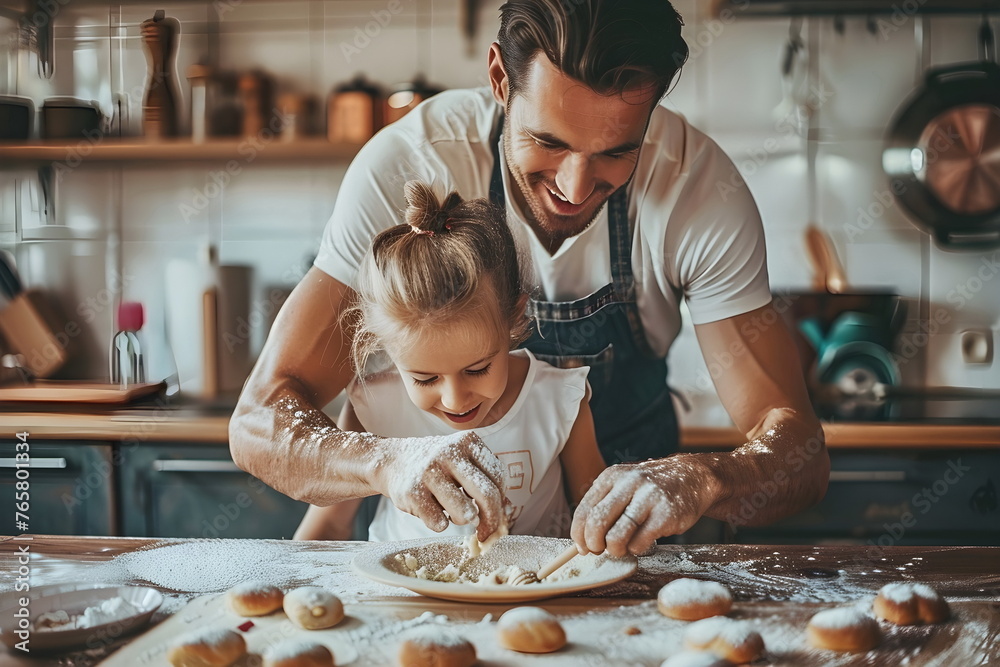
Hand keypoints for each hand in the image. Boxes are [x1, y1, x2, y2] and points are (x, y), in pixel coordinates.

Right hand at [374, 431, 506, 540]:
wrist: (391, 460)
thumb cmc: (435, 466)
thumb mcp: (461, 463)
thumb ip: (484, 482)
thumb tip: (508, 513)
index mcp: (467, 441)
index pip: (498, 476)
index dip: (501, 500)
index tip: (496, 513)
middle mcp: (450, 453)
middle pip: (487, 495)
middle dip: (491, 520)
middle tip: (486, 532)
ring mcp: (430, 472)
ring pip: (465, 513)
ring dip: (462, 520)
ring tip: (451, 512)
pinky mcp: (412, 492)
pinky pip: (440, 523)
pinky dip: (440, 523)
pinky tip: (432, 511)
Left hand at [571, 457, 719, 556]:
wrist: (692, 477)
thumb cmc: (651, 489)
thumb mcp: (624, 486)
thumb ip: (604, 507)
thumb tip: (582, 541)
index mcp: (611, 477)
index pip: (583, 511)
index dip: (579, 535)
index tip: (583, 548)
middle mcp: (628, 483)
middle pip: (596, 524)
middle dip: (594, 545)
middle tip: (601, 550)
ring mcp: (648, 498)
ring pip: (616, 537)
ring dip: (616, 550)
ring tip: (623, 548)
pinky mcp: (666, 514)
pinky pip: (639, 543)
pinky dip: (636, 550)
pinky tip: (642, 543)